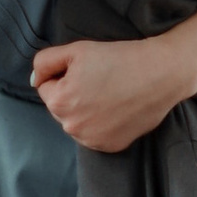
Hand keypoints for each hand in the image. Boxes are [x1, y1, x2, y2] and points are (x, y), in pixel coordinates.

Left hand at [30, 33, 192, 152]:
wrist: (161, 73)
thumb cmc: (119, 58)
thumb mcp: (76, 50)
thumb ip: (45, 62)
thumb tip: (35, 81)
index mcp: (59, 102)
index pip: (46, 88)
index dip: (65, 75)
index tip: (87, 69)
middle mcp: (72, 127)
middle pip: (61, 107)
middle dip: (73, 95)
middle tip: (100, 80)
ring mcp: (92, 140)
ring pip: (78, 122)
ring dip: (86, 111)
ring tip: (110, 94)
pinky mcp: (111, 146)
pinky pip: (95, 134)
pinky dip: (102, 123)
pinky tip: (118, 108)